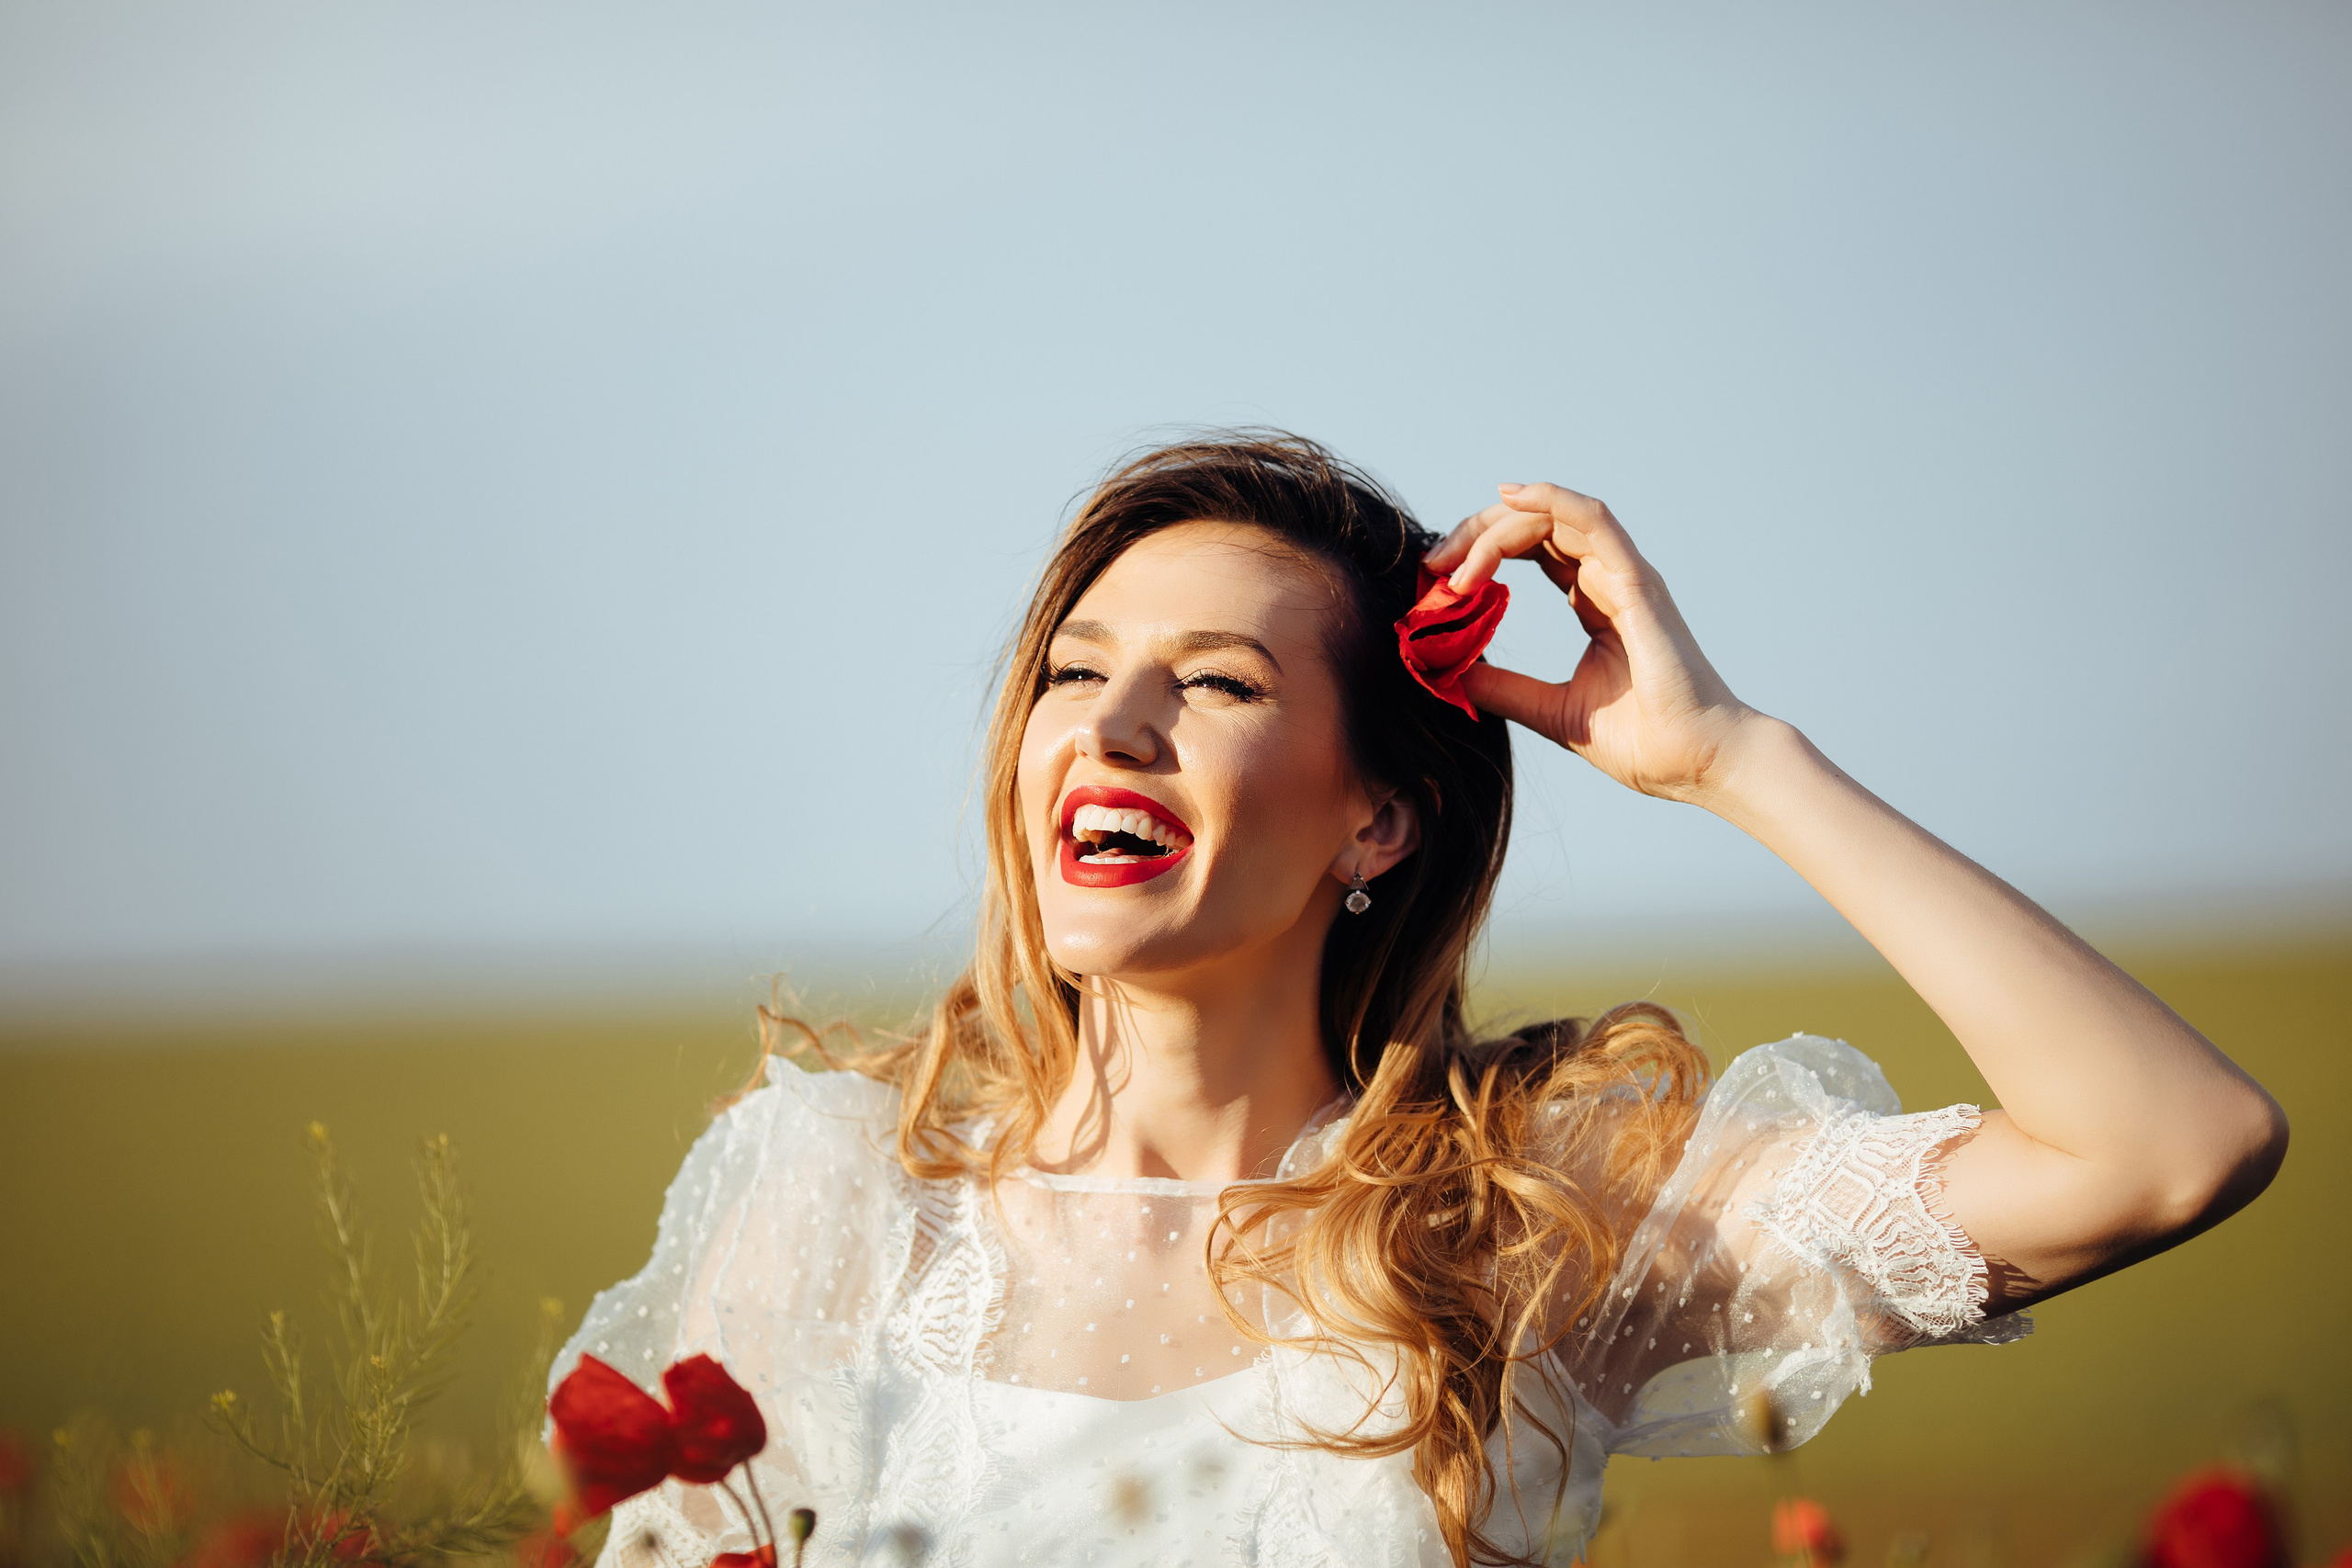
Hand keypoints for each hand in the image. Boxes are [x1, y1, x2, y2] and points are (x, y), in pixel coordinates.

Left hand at [1423, 482, 1759, 802]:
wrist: (1696, 763)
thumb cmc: (1643, 741)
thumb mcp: (1552, 711)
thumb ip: (1505, 688)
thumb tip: (1449, 673)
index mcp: (1596, 601)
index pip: (1533, 551)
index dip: (1481, 555)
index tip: (1436, 583)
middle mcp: (1611, 579)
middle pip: (1536, 527)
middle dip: (1477, 535)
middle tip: (1433, 566)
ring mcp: (1627, 576)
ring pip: (1555, 518)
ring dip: (1496, 528)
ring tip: (1452, 560)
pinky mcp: (1638, 583)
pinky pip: (1594, 520)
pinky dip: (1552, 500)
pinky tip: (1510, 498)